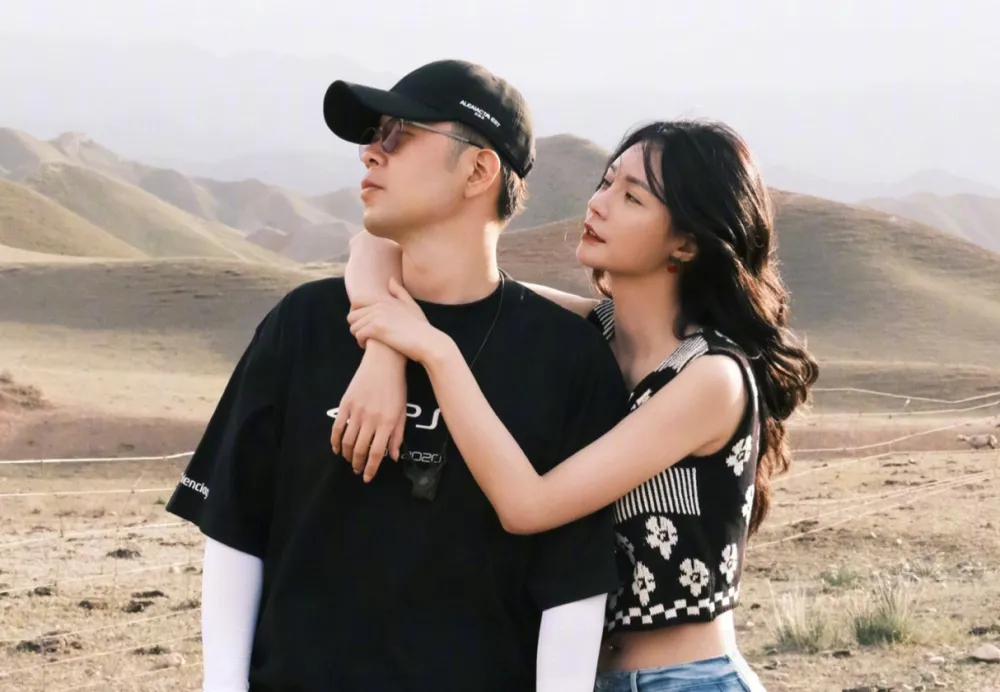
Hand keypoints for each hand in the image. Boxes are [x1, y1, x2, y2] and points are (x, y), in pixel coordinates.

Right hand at [330, 340, 407, 482]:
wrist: (384, 361)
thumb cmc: (396, 387)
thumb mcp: (402, 412)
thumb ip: (397, 436)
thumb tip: (394, 457)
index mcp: (387, 423)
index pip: (377, 454)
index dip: (371, 469)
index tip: (367, 477)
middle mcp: (371, 419)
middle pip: (361, 450)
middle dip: (358, 464)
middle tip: (357, 471)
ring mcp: (357, 412)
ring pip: (348, 442)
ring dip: (347, 455)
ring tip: (350, 461)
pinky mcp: (346, 404)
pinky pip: (337, 427)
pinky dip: (335, 441)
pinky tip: (337, 448)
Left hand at [346, 277, 448, 364]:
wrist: (428, 342)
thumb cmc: (421, 327)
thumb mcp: (412, 306)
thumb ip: (400, 293)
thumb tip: (390, 280)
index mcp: (385, 300)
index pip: (357, 301)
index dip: (356, 314)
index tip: (363, 324)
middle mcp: (379, 305)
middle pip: (352, 315)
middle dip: (356, 326)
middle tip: (365, 335)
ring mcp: (377, 316)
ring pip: (353, 326)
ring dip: (358, 336)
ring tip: (366, 342)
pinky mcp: (376, 328)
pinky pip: (359, 335)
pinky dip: (361, 342)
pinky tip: (368, 346)